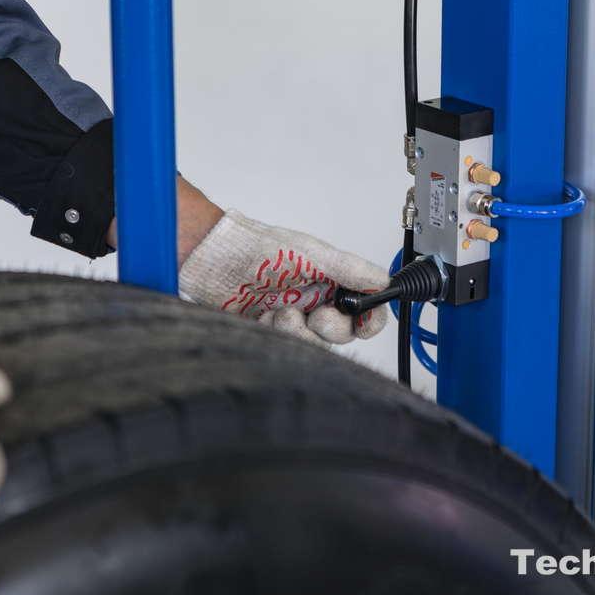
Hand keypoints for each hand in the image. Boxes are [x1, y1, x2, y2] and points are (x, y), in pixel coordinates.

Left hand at [180, 212, 390, 344]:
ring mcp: (293, 315)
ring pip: (314, 344)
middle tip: (316, 316)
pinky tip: (262, 317)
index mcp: (330, 279)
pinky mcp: (270, 330)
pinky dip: (276, 334)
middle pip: (343, 332)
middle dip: (331, 328)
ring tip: (279, 312)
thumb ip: (349, 269)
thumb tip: (382, 280)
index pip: (364, 306)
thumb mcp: (310, 254)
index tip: (365, 324)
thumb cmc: (257, 247)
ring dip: (299, 332)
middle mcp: (314, 299)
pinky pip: (285, 347)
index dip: (370, 319)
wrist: (211, 257)